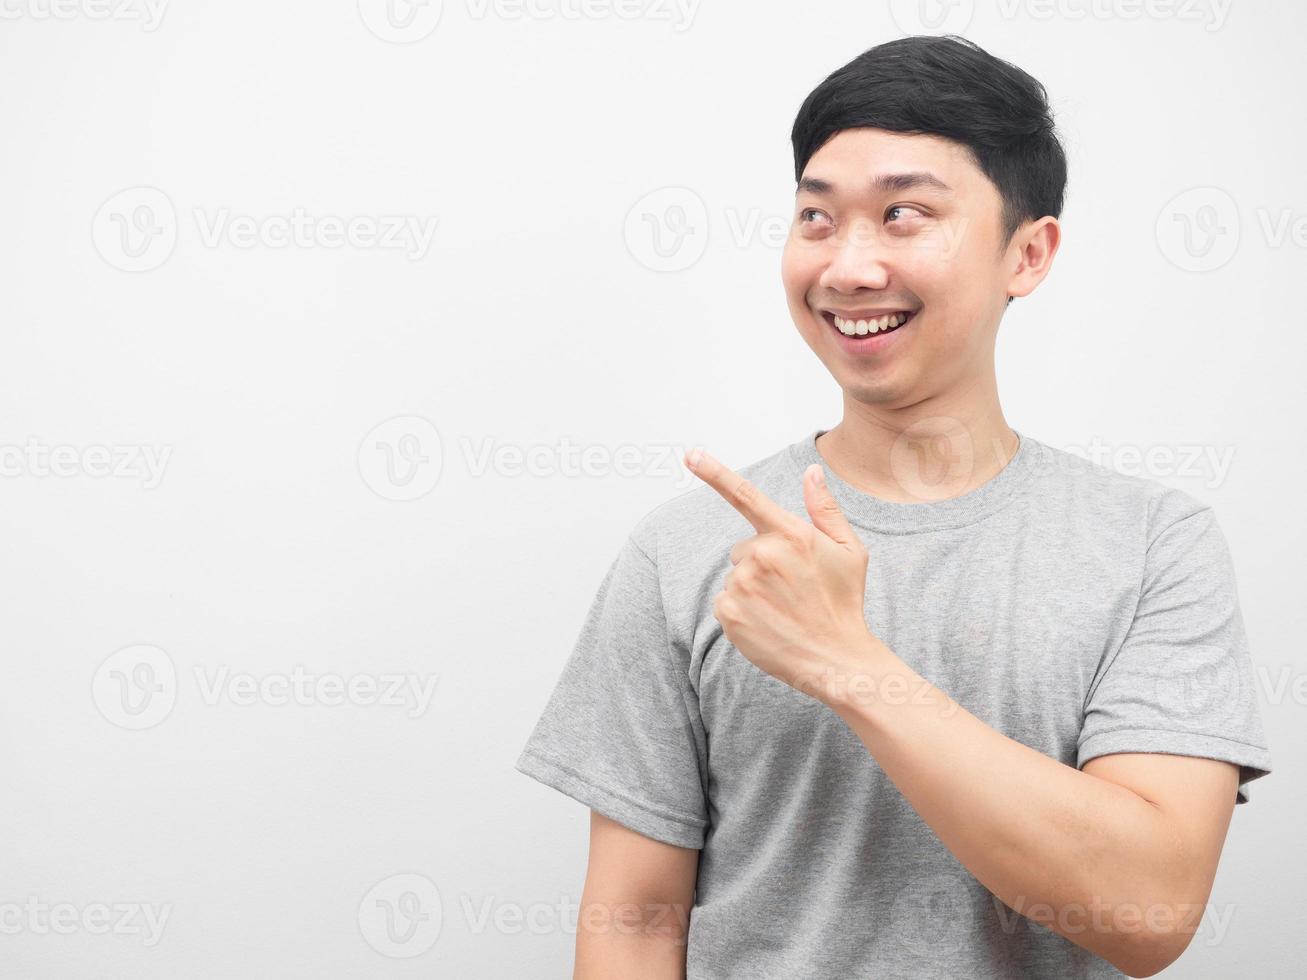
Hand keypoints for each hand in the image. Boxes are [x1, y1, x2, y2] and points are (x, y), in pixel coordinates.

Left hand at [684, 447, 883, 704]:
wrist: (837, 660)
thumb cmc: (844, 603)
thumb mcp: (848, 551)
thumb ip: (824, 509)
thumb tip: (811, 472)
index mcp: (791, 534)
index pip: (745, 496)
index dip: (714, 472)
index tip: (690, 454)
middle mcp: (762, 555)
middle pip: (744, 548)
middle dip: (762, 562)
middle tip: (792, 588)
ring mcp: (742, 585)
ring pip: (736, 575)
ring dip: (752, 587)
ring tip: (783, 608)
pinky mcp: (728, 612)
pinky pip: (725, 601)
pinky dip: (741, 610)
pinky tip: (767, 622)